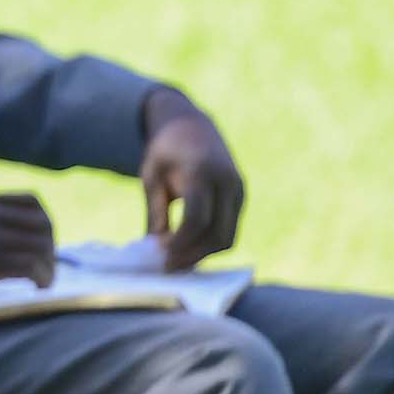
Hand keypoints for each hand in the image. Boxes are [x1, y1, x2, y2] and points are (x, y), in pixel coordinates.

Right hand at [0, 192, 55, 309]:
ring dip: (48, 267)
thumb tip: (13, 242)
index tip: (41, 246)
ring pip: (39, 245)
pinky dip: (40, 277)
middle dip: (50, 248)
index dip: (45, 226)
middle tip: (44, 270)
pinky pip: (28, 265)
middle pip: (42, 224)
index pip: (31, 202)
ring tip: (42, 282)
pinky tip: (36, 288)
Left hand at [141, 87, 243, 269]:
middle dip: (193, 255)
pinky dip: (210, 244)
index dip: (180, 242)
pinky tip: (187, 250)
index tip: (161, 257)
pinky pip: (229, 229)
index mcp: (202, 172)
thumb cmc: (166, 151)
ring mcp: (239, 191)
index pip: (197, 218)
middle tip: (167, 268)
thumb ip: (156, 212)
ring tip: (175, 262)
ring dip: (203, 254)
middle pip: (218, 233)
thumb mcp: (152, 177)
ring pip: (228, 236)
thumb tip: (154, 250)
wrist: (192, 126)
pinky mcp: (241, 198)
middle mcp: (227, 182)